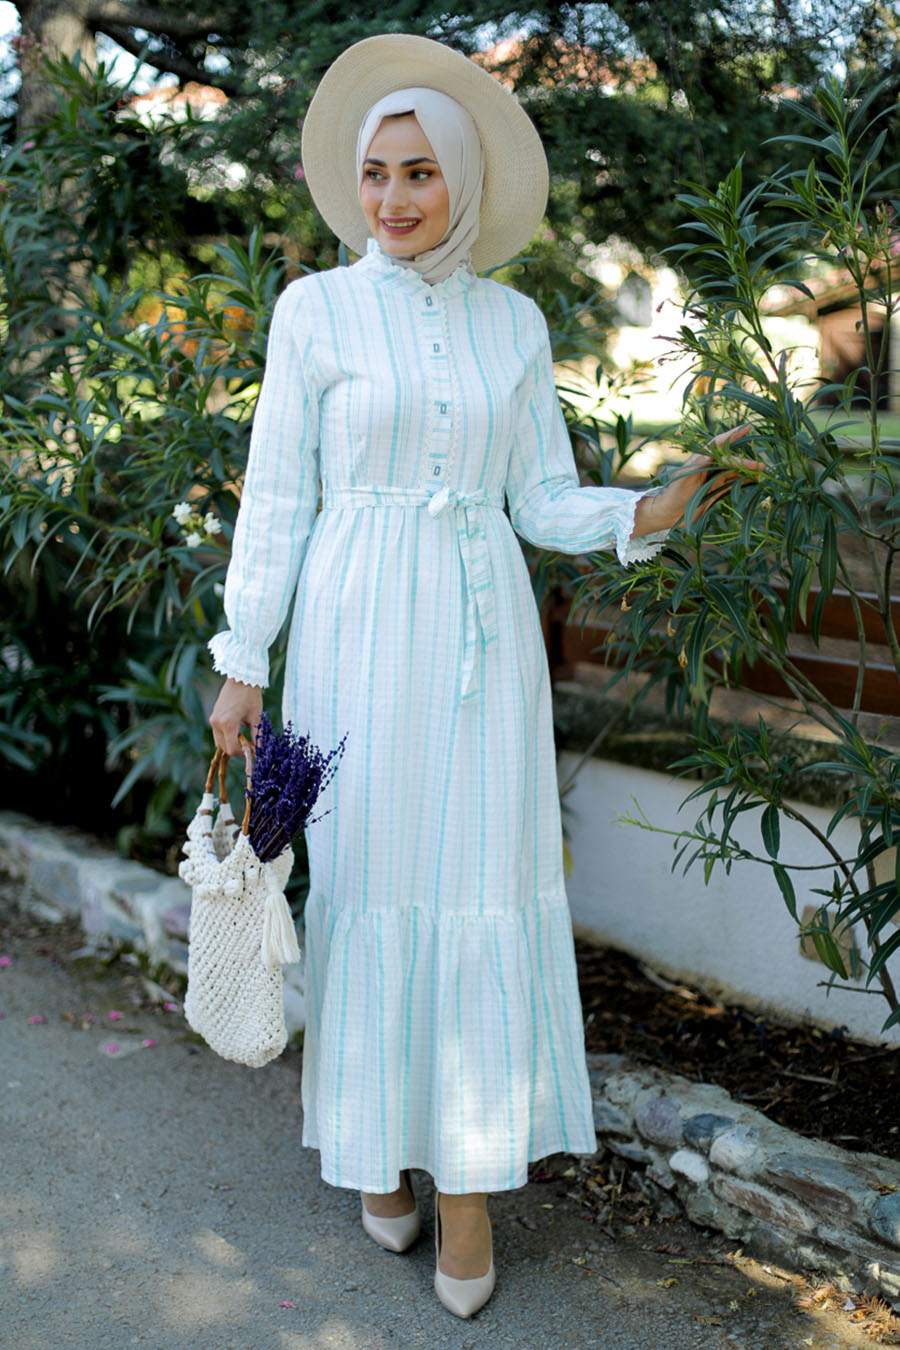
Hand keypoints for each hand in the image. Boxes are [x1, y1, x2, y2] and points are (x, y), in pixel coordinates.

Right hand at [209, 677, 261, 757]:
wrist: (241, 678)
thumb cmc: (250, 695)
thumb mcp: (256, 717)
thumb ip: (257, 736)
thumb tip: (260, 750)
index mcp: (228, 724)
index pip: (232, 749)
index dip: (243, 754)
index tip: (253, 752)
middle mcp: (217, 723)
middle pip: (224, 747)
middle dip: (237, 750)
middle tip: (250, 746)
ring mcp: (213, 719)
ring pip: (219, 741)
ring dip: (231, 743)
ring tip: (245, 737)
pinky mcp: (213, 716)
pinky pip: (218, 733)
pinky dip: (227, 736)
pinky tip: (238, 730)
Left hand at [633, 425, 763, 536]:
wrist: (668, 514)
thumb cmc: (672, 495)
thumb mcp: (682, 480)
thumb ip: (695, 466)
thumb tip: (709, 455)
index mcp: (701, 459)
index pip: (719, 444)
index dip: (733, 435)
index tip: (747, 427)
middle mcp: (709, 466)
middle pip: (732, 461)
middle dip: (748, 463)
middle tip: (763, 467)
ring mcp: (714, 478)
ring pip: (735, 472)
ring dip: (749, 473)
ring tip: (765, 475)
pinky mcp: (716, 490)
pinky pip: (734, 484)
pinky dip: (745, 483)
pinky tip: (757, 483)